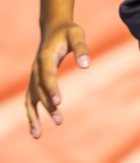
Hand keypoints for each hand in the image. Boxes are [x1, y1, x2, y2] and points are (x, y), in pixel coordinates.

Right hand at [25, 23, 90, 138]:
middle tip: (59, 120)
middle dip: (48, 105)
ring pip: (30, 98)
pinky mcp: (35, 81)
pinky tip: (35, 128)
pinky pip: (30, 99)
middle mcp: (36, 69)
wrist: (53, 28)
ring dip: (34, 116)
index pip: (47, 76)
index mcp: (45, 58)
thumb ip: (82, 49)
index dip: (52, 89)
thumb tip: (86, 65)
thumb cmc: (68, 32)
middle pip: (39, 90)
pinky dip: (30, 113)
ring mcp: (33, 76)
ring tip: (37, 134)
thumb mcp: (77, 35)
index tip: (58, 103)